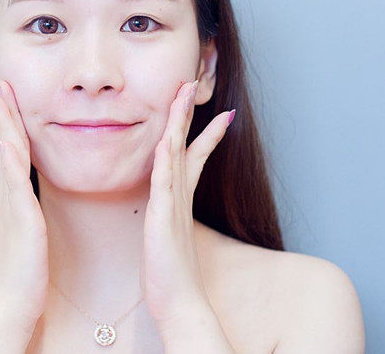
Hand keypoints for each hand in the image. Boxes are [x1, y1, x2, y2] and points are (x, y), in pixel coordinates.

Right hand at [0, 79, 47, 330]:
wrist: (13, 304)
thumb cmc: (21, 272)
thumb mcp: (22, 232)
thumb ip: (21, 211)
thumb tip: (22, 199)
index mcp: (7, 197)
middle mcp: (4, 196)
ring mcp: (10, 205)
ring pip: (3, 155)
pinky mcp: (21, 218)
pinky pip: (12, 182)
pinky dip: (5, 157)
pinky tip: (1, 136)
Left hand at [140, 79, 234, 327]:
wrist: (180, 300)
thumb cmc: (172, 270)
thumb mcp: (171, 232)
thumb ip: (173, 212)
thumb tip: (174, 203)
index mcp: (181, 197)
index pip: (194, 155)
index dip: (205, 131)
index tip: (220, 112)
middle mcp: (180, 195)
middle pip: (186, 144)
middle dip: (189, 112)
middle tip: (193, 83)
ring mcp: (174, 204)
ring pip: (176, 154)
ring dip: (179, 122)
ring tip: (184, 94)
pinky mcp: (164, 218)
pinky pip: (164, 182)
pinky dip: (166, 159)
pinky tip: (166, 140)